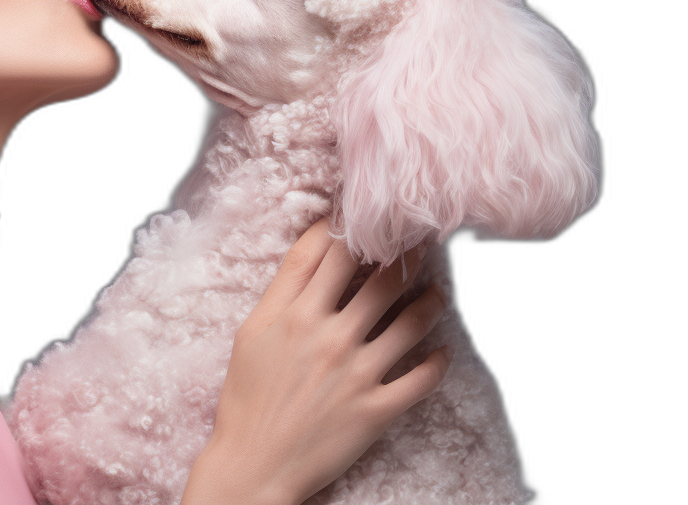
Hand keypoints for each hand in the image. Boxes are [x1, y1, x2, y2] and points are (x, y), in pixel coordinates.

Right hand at [180, 218, 450, 504]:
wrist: (253, 467)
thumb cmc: (247, 397)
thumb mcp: (252, 331)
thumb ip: (285, 285)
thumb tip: (318, 241)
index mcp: (297, 315)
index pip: (336, 251)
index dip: (359, 227)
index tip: (374, 220)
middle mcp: (331, 337)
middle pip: (384, 277)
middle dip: (408, 253)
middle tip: (421, 243)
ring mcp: (357, 374)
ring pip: (413, 320)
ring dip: (431, 300)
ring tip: (435, 292)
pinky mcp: (376, 410)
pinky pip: (424, 378)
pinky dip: (438, 361)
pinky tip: (439, 352)